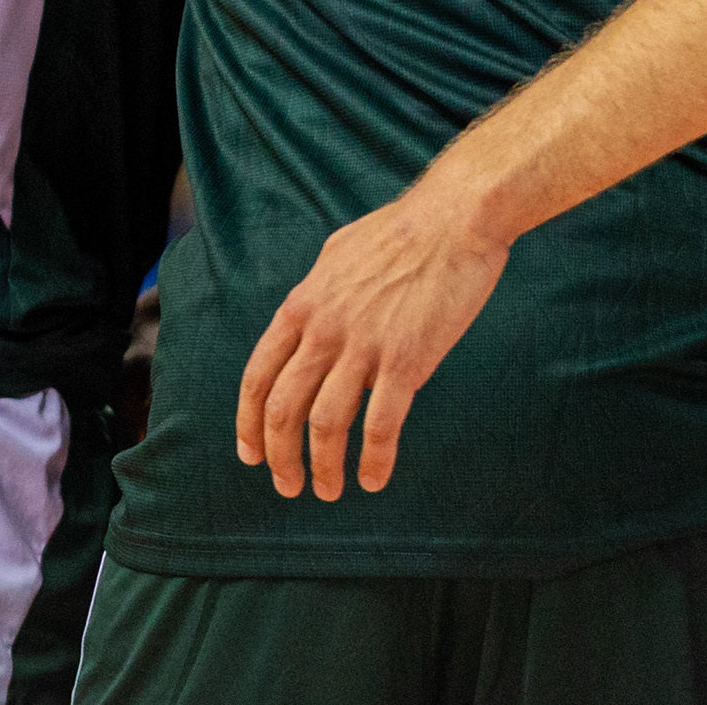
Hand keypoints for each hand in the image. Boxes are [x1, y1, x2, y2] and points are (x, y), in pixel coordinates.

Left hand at [233, 185, 510, 499]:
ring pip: (325, 424)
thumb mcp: (338, 254)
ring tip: (328, 490)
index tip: (251, 453)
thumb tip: (307, 318)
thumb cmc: (404, 230)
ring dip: (322, 467)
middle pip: (283, 409)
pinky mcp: (407, 359)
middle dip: (278, 457)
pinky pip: (380, 425)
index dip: (249, 422)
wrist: (457, 217)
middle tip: (287, 485)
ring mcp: (364, 346)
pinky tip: (374, 479)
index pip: (258, 375)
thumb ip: (317, 294)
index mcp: (304, 305)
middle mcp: (325, 329)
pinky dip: (373, 460)